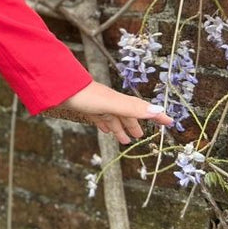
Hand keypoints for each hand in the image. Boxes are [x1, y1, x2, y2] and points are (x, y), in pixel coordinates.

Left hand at [45, 81, 175, 144]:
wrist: (58, 88)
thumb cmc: (84, 96)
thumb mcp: (111, 104)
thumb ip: (132, 108)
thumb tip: (158, 110)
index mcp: (119, 101)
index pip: (141, 109)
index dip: (155, 116)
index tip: (169, 122)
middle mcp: (110, 102)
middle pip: (126, 115)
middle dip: (134, 125)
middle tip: (139, 137)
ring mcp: (96, 104)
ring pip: (112, 118)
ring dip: (119, 128)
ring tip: (123, 140)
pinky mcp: (83, 107)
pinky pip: (98, 117)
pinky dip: (104, 124)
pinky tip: (105, 130)